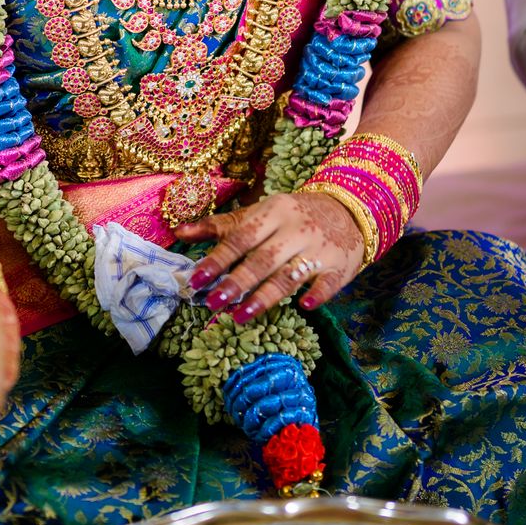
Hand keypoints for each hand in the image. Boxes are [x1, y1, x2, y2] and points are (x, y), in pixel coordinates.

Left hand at [175, 193, 365, 318]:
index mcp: (272, 212)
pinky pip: (328, 283)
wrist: (346, 208)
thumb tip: (179, 232)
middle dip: (236, 282)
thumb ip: (220, 226)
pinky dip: (318, 294)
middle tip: (213, 303)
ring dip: (265, 296)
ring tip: (240, 316)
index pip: (240, 238)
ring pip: (289, 275)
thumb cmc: (291, 215)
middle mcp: (295, 230)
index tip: (196, 280)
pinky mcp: (339, 266)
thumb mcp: (258, 214)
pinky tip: (304, 306)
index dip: (218, 259)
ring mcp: (319, 248)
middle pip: (262, 259)